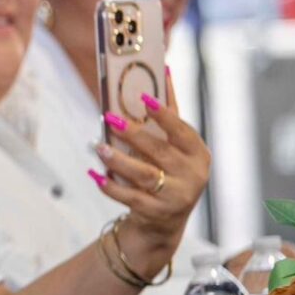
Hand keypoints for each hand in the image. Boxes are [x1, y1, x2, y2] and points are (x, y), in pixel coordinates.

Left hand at [92, 85, 210, 250]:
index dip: (163, 115)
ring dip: (119, 160)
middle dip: (133, 134)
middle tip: (110, 119)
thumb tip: (162, 70)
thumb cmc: (168, 173)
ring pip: (144, 175)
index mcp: (198, 154)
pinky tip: (95, 175)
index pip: (181, 131)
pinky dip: (111, 186)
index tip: (144, 98)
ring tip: (99, 147)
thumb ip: (168, 115)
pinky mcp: (156, 214)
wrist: (164, 224)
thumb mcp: (175, 148)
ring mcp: (175, 198)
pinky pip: (129, 198)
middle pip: (159, 151)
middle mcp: (192, 176)